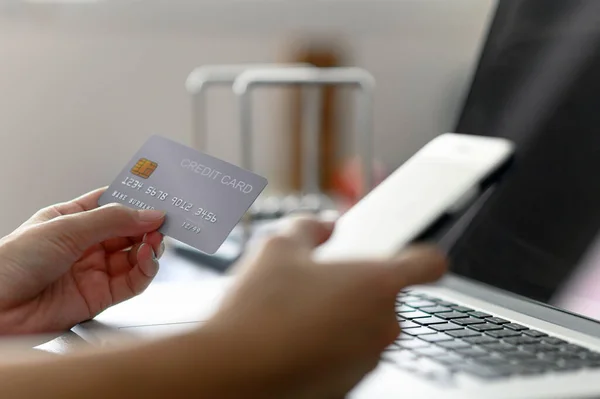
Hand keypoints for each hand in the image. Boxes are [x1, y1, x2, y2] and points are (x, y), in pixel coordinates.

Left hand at [0, 188, 165, 333]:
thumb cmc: (10, 263)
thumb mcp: (65, 228)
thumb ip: (112, 220)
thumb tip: (149, 213)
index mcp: (71, 220)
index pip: (112, 204)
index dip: (135, 200)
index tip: (156, 197)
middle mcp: (85, 245)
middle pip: (129, 231)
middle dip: (148, 225)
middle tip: (163, 221)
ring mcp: (94, 270)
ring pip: (136, 256)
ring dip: (150, 247)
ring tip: (154, 241)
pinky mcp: (101, 296)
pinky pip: (134, 281)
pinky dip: (146, 270)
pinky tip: (148, 259)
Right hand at [207, 216, 446, 397]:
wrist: (236, 373)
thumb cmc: (261, 311)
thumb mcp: (279, 247)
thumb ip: (311, 228)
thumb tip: (324, 226)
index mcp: (377, 284)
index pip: (429, 264)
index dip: (420, 256)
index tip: (406, 256)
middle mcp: (383, 325)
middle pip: (385, 298)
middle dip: (355, 289)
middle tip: (316, 284)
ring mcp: (368, 360)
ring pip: (362, 327)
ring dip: (339, 318)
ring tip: (295, 313)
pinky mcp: (349, 385)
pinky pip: (346, 354)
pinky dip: (328, 345)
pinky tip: (292, 339)